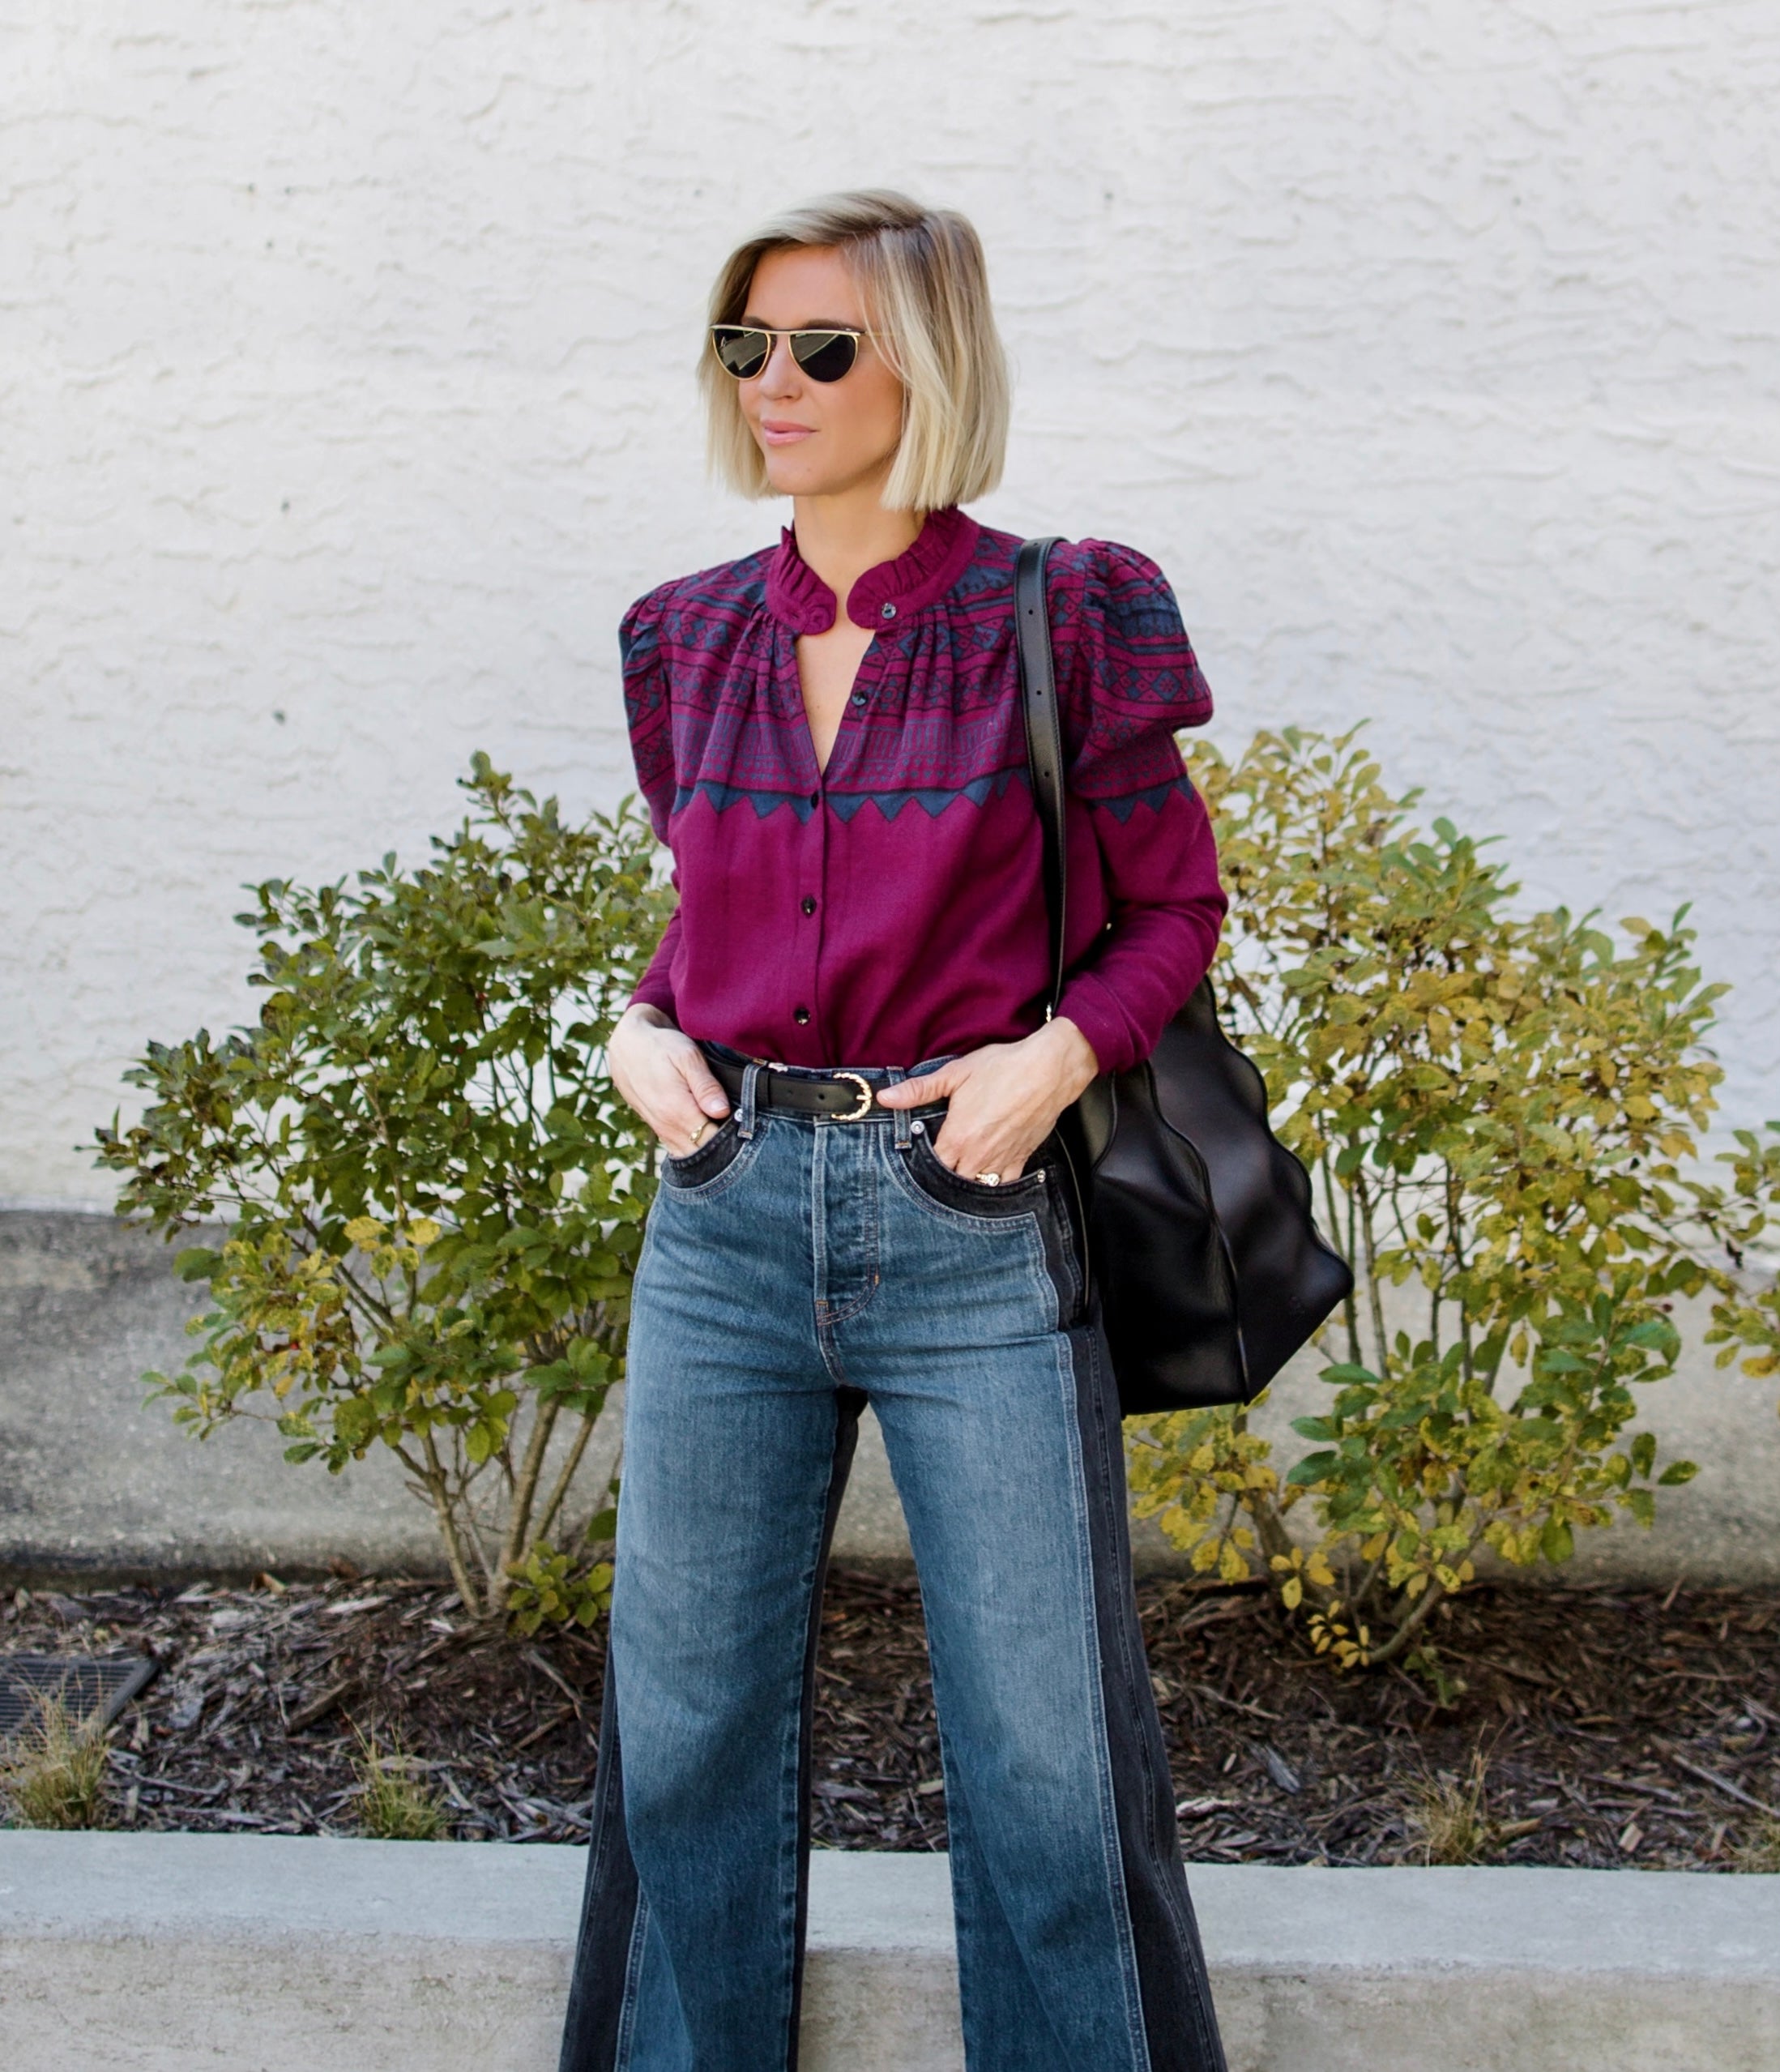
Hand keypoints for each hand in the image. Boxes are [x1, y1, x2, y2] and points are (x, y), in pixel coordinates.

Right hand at [608, 1004, 730, 1156]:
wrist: (628, 1046)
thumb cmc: (661, 1046)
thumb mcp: (687, 1057)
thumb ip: (705, 1086)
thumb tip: (721, 1111)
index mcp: (677, 1110)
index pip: (711, 1141)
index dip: (732, 1140)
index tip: (746, 1129)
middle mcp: (666, 1125)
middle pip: (701, 1153)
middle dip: (723, 1149)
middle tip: (741, 1133)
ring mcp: (660, 1129)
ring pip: (689, 1154)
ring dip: (708, 1148)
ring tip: (726, 1133)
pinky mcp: (657, 1128)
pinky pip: (678, 1149)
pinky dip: (693, 1147)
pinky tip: (707, 1136)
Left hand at [876, 1017, 1098, 1181]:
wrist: (1049, 1070)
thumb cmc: (1002, 1068)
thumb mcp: (955, 1074)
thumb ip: (918, 1090)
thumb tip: (885, 1097)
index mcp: (957, 1137)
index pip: (930, 1166)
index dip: (922, 1162)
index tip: (919, 1153)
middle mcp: (978, 1156)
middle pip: (951, 1181)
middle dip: (942, 1176)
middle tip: (938, 1163)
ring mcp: (1001, 1160)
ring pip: (976, 1187)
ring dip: (965, 1182)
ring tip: (959, 1169)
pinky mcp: (1021, 1158)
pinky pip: (1004, 1185)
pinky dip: (994, 1186)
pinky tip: (986, 1176)